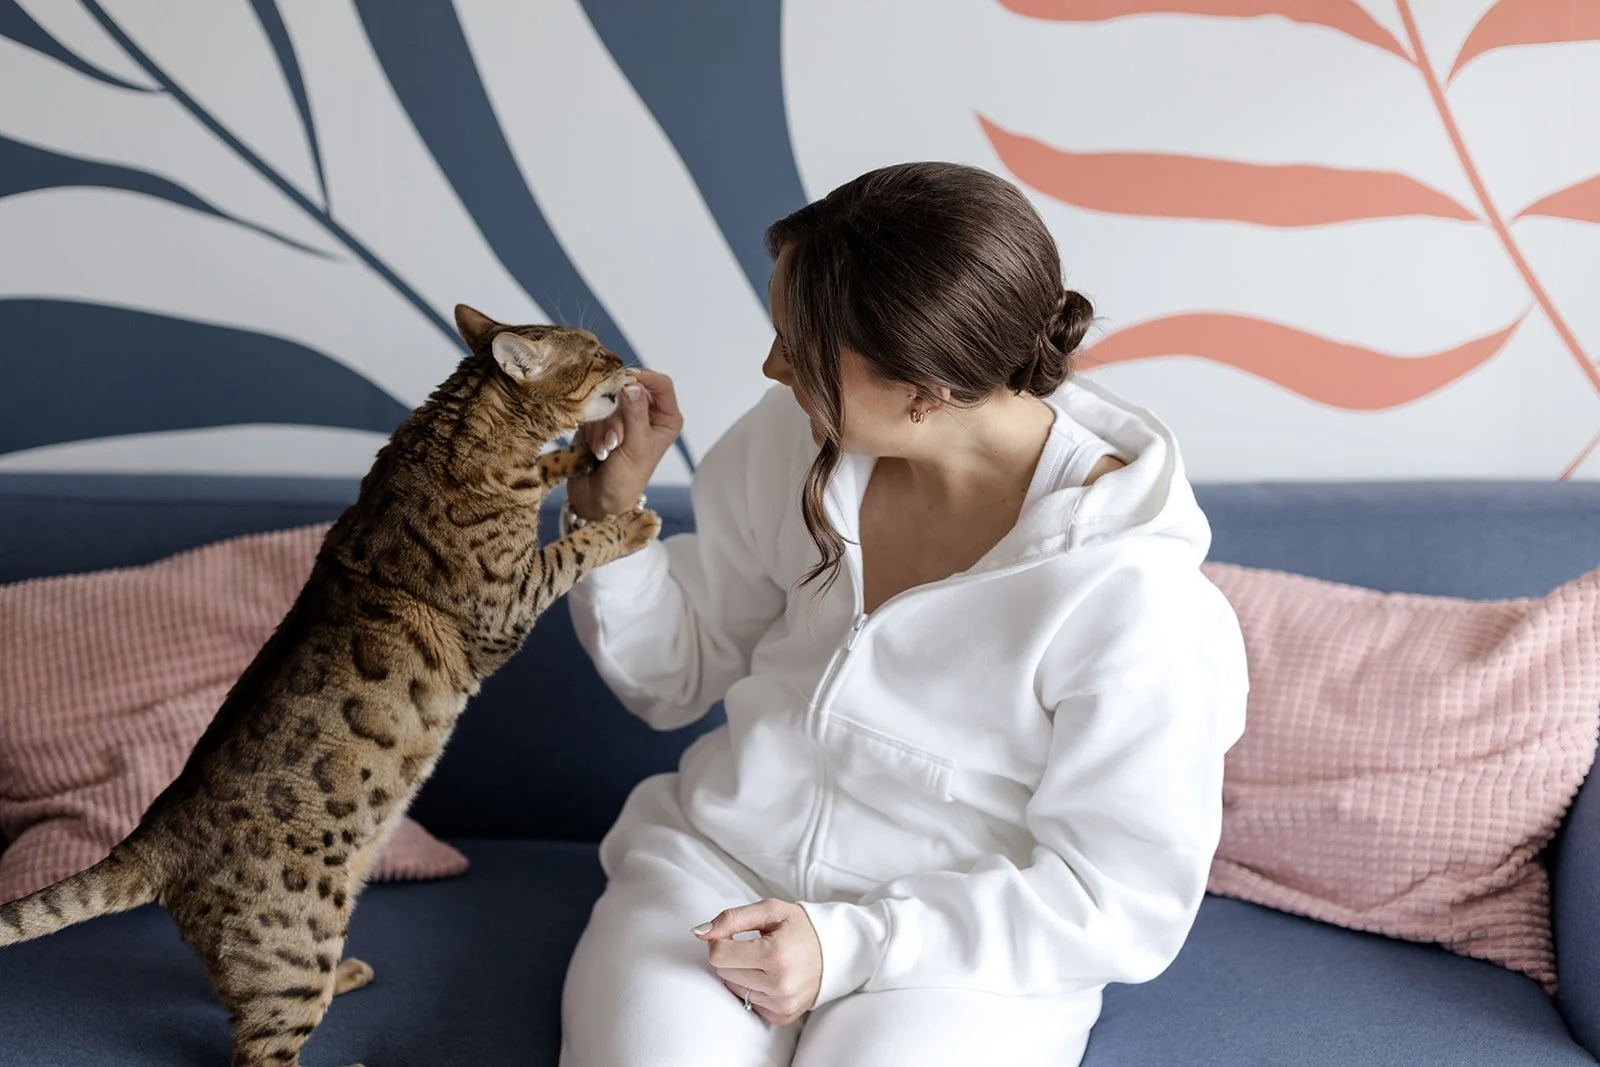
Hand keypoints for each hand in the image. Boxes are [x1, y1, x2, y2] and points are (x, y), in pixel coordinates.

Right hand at [567, 368, 682, 520]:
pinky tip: (596, 450)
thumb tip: (631, 384)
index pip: (661, 384)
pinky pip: (593, 411)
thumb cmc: (627, 479)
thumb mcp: (636, 447)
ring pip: (608, 401)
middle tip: (615, 441)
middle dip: (617, 416)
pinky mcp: (601, 422)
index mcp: (666, 419)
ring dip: (602, 428)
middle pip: (629, 391)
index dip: (644, 378)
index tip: (625, 380)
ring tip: (605, 451)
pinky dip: (591, 430)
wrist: (599, 499)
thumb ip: (635, 414)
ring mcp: (622, 417)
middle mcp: (646, 414)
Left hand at [693, 899, 821, 1026]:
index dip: (720, 940)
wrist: (835, 952)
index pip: (718, 954)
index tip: (733, 934)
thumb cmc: (800, 927)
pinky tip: (770, 977)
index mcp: (775, 954)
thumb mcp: (769, 911)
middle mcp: (779, 984)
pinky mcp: (782, 1016)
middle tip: (753, 946)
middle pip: (723, 971)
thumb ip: (731, 918)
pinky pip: (748, 1003)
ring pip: (733, 988)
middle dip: (731, 956)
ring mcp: (781, 1004)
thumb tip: (699, 932)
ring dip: (742, 972)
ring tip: (764, 961)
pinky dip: (753, 989)